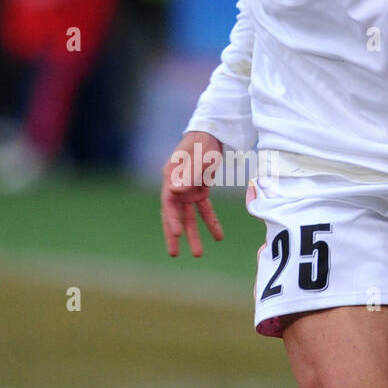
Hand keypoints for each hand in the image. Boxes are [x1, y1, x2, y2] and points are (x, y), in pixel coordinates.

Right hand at [161, 130, 224, 256]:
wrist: (212, 133)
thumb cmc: (202, 142)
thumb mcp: (198, 157)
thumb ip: (187, 174)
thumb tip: (174, 191)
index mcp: (171, 177)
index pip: (168, 202)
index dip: (171, 219)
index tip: (176, 234)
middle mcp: (176, 186)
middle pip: (173, 214)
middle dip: (174, 234)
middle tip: (173, 254)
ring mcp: (187, 189)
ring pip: (189, 216)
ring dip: (193, 234)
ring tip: (197, 254)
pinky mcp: (199, 190)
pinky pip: (204, 210)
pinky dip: (210, 223)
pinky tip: (218, 237)